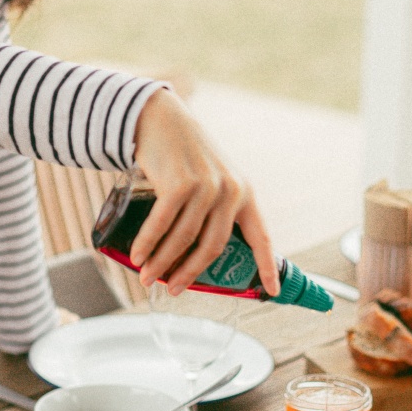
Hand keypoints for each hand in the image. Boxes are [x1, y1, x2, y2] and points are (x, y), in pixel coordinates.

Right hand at [131, 88, 277, 296]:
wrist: (161, 118)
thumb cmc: (184, 154)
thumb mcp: (212, 178)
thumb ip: (213, 208)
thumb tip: (193, 256)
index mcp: (244, 193)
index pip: (261, 236)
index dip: (267, 267)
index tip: (273, 292)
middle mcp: (230, 191)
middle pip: (212, 247)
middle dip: (189, 273)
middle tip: (173, 288)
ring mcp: (206, 187)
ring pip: (184, 240)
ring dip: (162, 263)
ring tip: (147, 277)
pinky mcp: (180, 184)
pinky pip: (162, 224)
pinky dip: (148, 244)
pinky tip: (139, 257)